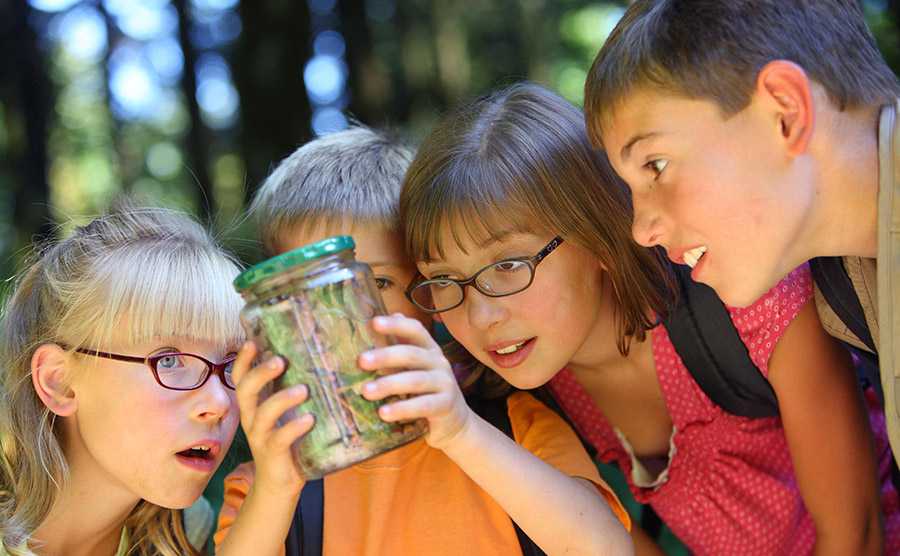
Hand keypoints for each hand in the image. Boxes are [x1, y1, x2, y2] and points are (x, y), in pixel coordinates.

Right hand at [232, 341, 312, 496]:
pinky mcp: (273, 455)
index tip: (252, 341)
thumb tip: (317, 360)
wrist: (279, 485)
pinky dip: (294, 427)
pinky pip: (279, 439)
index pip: (241, 379)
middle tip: (280, 360)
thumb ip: (293, 390)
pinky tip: (309, 419)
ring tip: (303, 390)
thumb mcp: (287, 413)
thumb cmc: (288, 441)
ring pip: (263, 414)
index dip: (244, 361)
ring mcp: (260, 437)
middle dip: (261, 373)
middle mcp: (252, 419)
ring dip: (282, 399)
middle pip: (246, 391)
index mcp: (255, 406)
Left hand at [358, 314, 472, 450]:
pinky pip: (423, 405)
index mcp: (429, 349)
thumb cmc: (426, 391)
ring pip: (415, 380)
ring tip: (366, 392)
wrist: (453, 422)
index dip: (396, 325)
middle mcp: (439, 362)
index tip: (374, 322)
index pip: (415, 330)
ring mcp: (445, 382)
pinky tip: (383, 413)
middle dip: (385, 356)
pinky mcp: (446, 404)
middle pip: (411, 354)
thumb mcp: (412, 368)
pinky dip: (402, 409)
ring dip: (388, 384)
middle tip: (361, 361)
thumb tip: (374, 321)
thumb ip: (397, 348)